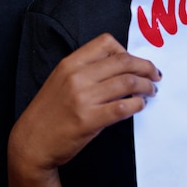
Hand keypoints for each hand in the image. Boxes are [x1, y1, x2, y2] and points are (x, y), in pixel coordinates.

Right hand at [9, 33, 160, 175]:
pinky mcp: (90, 120)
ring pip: (128, 82)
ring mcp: (83, 98)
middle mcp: (77, 77)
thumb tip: (121, 65)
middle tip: (155, 75)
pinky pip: (124, 107)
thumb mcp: (61, 80)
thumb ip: (87, 70)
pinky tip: (140, 105)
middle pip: (124, 62)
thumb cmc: (49, 112)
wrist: (31, 143)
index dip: (127, 50)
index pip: (106, 43)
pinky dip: (138, 104)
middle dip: (146, 67)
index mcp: (70, 64)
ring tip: (151, 91)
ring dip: (146, 86)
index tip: (136, 62)